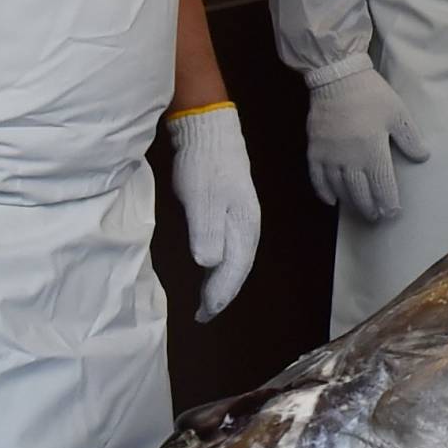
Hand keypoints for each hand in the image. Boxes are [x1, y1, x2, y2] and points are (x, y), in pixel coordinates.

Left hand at [167, 104, 260, 320]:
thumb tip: (209, 264)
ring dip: (221, 280)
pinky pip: (229, 246)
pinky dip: (220, 263)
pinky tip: (209, 266)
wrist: (209, 132)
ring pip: (235, 258)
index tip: (203, 314)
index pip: (234, 270)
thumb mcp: (201, 199)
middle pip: (238, 268)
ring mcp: (240, 217)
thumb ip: (207, 231)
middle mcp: (246, 226)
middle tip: (203, 314)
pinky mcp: (230, 209)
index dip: (219, 295)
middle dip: (222, 293)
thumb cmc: (203, 167)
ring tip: (206, 299)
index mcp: (243, 227)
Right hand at [305, 58, 428, 222]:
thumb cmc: (371, 95)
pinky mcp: (314, 149)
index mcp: (372, 150)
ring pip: (339, 188)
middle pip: (360, 192)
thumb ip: (410, 138)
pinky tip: (332, 201)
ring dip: (350, 202)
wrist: (337, 77)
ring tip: (360, 211)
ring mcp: (329, 156)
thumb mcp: (398, 113)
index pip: (382, 185)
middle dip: (370, 207)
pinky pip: (317, 177)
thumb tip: (423, 157)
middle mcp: (349, 158)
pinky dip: (324, 192)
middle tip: (377, 216)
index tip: (393, 212)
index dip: (388, 201)